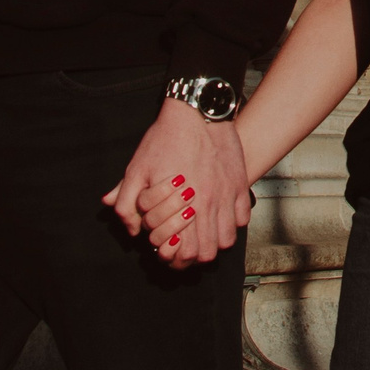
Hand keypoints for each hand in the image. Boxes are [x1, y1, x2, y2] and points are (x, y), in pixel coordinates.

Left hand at [104, 99, 248, 267]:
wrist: (197, 111)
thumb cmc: (165, 139)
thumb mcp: (136, 169)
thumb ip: (126, 203)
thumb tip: (132, 230)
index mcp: (179, 205)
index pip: (184, 252)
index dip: (174, 258)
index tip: (167, 249)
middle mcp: (206, 204)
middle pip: (207, 252)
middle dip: (194, 255)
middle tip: (185, 245)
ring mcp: (226, 196)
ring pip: (226, 239)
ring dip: (214, 242)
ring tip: (203, 233)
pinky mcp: (238, 184)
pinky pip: (242, 218)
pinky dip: (232, 224)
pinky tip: (220, 216)